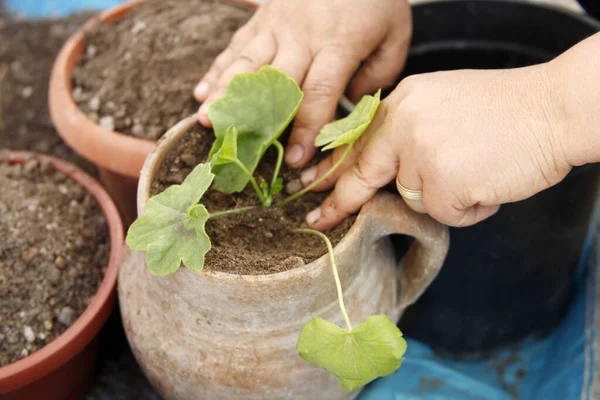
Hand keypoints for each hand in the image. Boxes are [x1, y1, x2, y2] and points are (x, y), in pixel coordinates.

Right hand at [194, 0, 411, 167]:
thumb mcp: (394, 33)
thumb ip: (378, 74)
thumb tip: (349, 105)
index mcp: (338, 44)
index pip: (318, 95)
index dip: (305, 130)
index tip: (296, 159)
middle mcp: (302, 36)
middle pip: (275, 85)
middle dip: (259, 121)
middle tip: (243, 150)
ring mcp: (276, 24)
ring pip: (247, 64)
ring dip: (225, 95)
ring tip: (206, 120)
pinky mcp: (261, 17)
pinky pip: (236, 46)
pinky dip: (217, 70)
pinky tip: (201, 93)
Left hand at [302, 62, 572, 228]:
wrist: (554, 109)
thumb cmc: (507, 111)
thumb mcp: (443, 105)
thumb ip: (410, 133)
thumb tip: (387, 169)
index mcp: (403, 102)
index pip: (358, 141)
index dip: (333, 170)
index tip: (308, 187)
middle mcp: (404, 124)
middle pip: (363, 173)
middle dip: (340, 202)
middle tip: (315, 220)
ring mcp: (421, 152)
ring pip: (416, 199)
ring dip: (447, 195)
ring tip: (480, 168)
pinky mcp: (442, 181)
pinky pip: (445, 214)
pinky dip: (470, 209)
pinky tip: (490, 182)